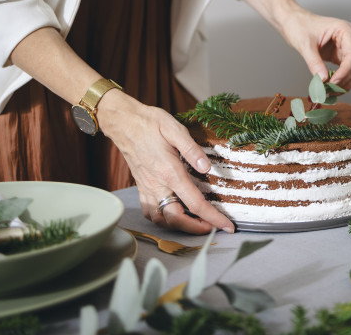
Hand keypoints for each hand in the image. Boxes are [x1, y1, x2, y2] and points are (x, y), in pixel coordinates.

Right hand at [97, 91, 234, 234]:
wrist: (123, 122)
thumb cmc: (149, 123)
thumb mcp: (174, 129)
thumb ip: (192, 149)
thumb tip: (207, 167)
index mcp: (170, 173)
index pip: (195, 203)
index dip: (213, 218)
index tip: (227, 227)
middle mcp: (157, 185)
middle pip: (177, 219)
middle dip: (196, 228)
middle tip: (213, 226)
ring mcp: (147, 188)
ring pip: (161, 219)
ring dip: (179, 226)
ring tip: (196, 222)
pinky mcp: (142, 187)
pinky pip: (151, 212)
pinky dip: (163, 219)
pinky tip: (174, 214)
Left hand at [280, 9, 350, 90]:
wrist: (291, 21)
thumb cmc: (298, 25)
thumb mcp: (305, 44)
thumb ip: (314, 62)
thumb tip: (323, 80)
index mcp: (344, 31)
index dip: (345, 72)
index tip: (333, 82)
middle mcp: (348, 40)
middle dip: (343, 80)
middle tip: (328, 90)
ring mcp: (344, 49)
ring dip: (344, 84)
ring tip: (328, 91)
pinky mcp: (338, 56)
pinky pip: (345, 73)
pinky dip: (340, 82)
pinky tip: (329, 87)